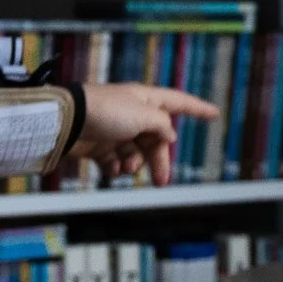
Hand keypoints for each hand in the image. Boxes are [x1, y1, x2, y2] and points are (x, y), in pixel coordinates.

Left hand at [73, 84, 218, 185]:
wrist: (68, 121)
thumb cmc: (106, 111)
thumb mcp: (143, 115)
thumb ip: (162, 125)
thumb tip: (169, 134)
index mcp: (145, 100)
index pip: (178, 102)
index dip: (198, 108)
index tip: (214, 113)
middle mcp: (133, 114)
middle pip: (156, 139)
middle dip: (159, 159)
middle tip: (162, 181)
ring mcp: (116, 130)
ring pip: (136, 153)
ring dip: (134, 163)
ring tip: (125, 165)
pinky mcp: (100, 146)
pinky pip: (117, 162)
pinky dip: (116, 168)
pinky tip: (112, 167)